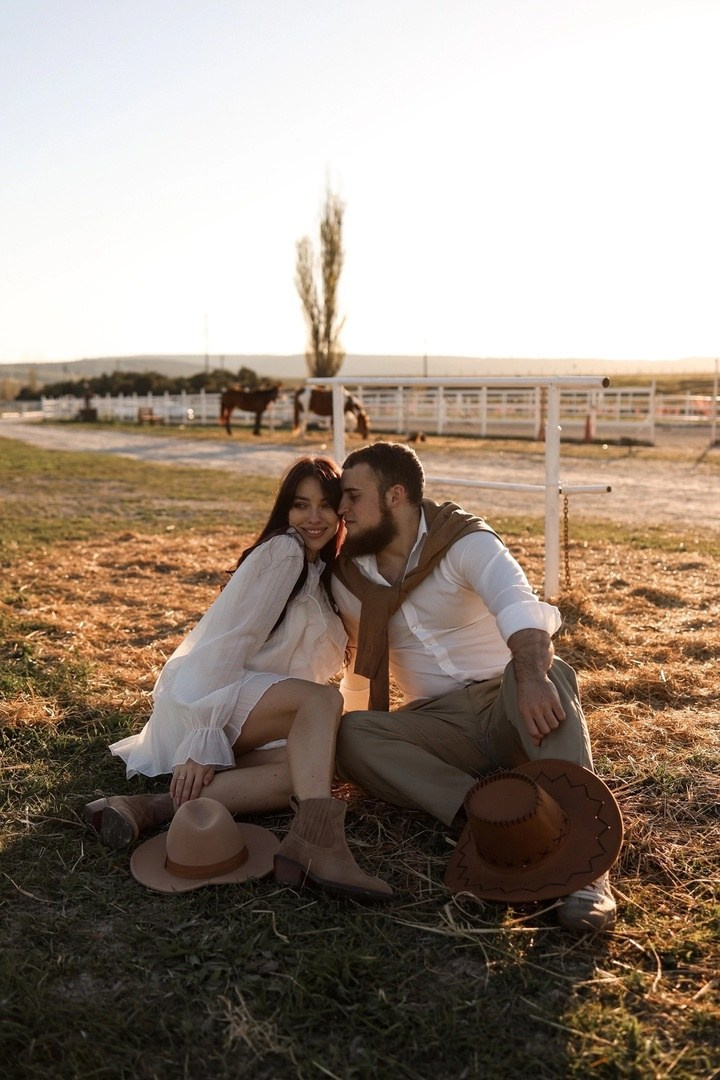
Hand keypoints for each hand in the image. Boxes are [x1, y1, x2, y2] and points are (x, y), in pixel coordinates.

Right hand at [171, 759, 214, 806]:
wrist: (197, 747)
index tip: (192, 803)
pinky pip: (173, 778)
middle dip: (184, 797)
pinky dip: (172, 787)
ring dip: (178, 793)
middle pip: (187, 786)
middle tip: (183, 806)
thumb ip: (209, 775)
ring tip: (177, 802)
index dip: (194, 795)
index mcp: (200, 770)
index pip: (196, 785)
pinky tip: (172, 795)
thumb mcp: (210, 766)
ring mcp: (183, 767)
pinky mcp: (177, 766)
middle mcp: (191, 769)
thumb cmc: (204, 761)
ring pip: (179, 783)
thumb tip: (206, 784)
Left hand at [507, 628, 565, 747]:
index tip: (540, 731)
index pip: (534, 732)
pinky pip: (562, 716)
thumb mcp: (523, 709)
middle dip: (547, 729)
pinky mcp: (555, 700)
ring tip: (551, 717)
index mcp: (525, 712)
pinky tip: (557, 711)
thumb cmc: (526, 696)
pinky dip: (561, 716)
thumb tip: (536, 744)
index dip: (539, 735)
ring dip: (554, 724)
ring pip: (555, 725)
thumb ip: (530, 726)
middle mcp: (535, 710)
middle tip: (546, 722)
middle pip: (546, 730)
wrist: (531, 676)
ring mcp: (545, 704)